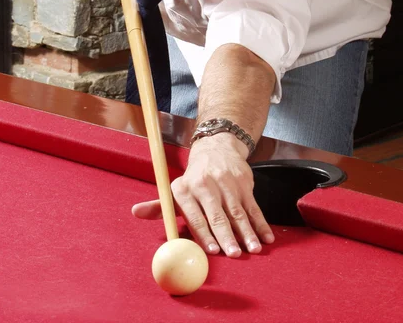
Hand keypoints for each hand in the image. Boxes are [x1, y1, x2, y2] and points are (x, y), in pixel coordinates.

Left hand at [132, 133, 274, 256]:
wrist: (217, 148)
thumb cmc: (193, 179)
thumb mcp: (175, 189)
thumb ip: (159, 206)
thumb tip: (136, 213)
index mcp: (186, 188)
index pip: (194, 215)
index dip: (203, 234)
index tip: (211, 252)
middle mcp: (206, 184)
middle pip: (217, 215)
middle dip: (226, 236)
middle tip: (234, 255)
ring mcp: (227, 183)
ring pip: (238, 211)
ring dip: (247, 232)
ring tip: (253, 250)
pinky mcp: (244, 183)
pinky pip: (254, 206)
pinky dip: (261, 223)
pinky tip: (267, 238)